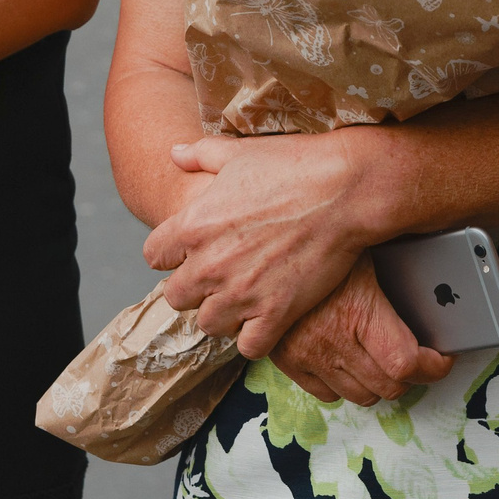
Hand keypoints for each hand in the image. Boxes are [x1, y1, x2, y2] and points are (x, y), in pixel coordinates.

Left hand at [144, 130, 396, 358]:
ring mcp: (242, 293)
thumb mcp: (238, 151)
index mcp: (193, 225)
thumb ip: (199, 154)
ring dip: (223, 314)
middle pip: (176, 298)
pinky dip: (256, 337)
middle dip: (195, 288)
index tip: (192, 250)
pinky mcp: (276, 312)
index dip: (172, 253)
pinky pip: (250, 347)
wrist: (344, 189)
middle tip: (221, 276)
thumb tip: (174, 152)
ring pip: (209, 325)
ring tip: (243, 298)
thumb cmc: (293, 164)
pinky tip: (268, 318)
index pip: (154, 256)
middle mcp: (210, 264)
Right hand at [268, 256, 451, 405]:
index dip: (434, 366)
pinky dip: (345, 384)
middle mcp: (333, 340)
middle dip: (413, 375)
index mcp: (358, 311)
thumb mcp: (365, 246)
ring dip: (380, 383)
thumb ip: (400, 269)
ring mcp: (308, 355)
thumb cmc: (320, 237)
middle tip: (421, 357)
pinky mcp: (287, 362)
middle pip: (389, 386)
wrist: (262, 247)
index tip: (442, 357)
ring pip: (361, 395)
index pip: (407, 362)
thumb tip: (439, 279)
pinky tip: (352, 361)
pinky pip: (327, 394)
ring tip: (388, 359)